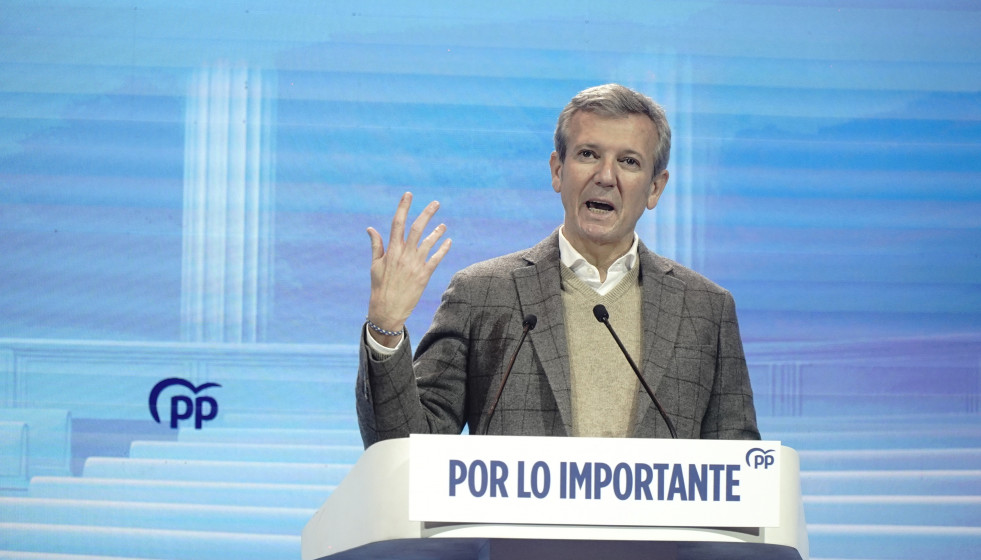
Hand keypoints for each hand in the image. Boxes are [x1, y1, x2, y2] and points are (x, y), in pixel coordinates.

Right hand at [366, 192, 451, 345]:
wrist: (388, 309)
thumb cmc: (380, 286)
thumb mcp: (375, 265)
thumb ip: (376, 245)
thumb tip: (371, 228)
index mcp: (391, 250)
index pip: (398, 223)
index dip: (403, 207)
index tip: (408, 194)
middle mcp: (404, 255)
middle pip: (417, 228)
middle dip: (427, 213)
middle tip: (436, 203)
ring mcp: (415, 264)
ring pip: (430, 242)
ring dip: (437, 231)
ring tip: (443, 225)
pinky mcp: (424, 275)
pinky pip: (437, 258)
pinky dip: (443, 249)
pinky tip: (448, 241)